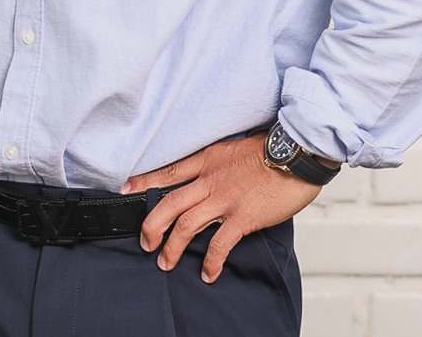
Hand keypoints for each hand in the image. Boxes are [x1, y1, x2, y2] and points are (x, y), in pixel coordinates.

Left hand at [121, 135, 320, 282]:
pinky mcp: (242, 217)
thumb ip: (217, 164)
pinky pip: (220, 244)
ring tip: (165, 262)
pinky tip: (207, 272)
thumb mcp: (233, 148)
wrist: (295, 154)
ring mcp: (225, 199)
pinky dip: (211, 261)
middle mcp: (210, 180)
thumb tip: (209, 177)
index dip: (145, 181)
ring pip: (187, 225)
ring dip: (173, 247)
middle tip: (145, 241)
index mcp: (207, 159)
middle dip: (152, 224)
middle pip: (170, 203)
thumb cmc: (270, 150)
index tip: (126, 189)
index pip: (169, 170)